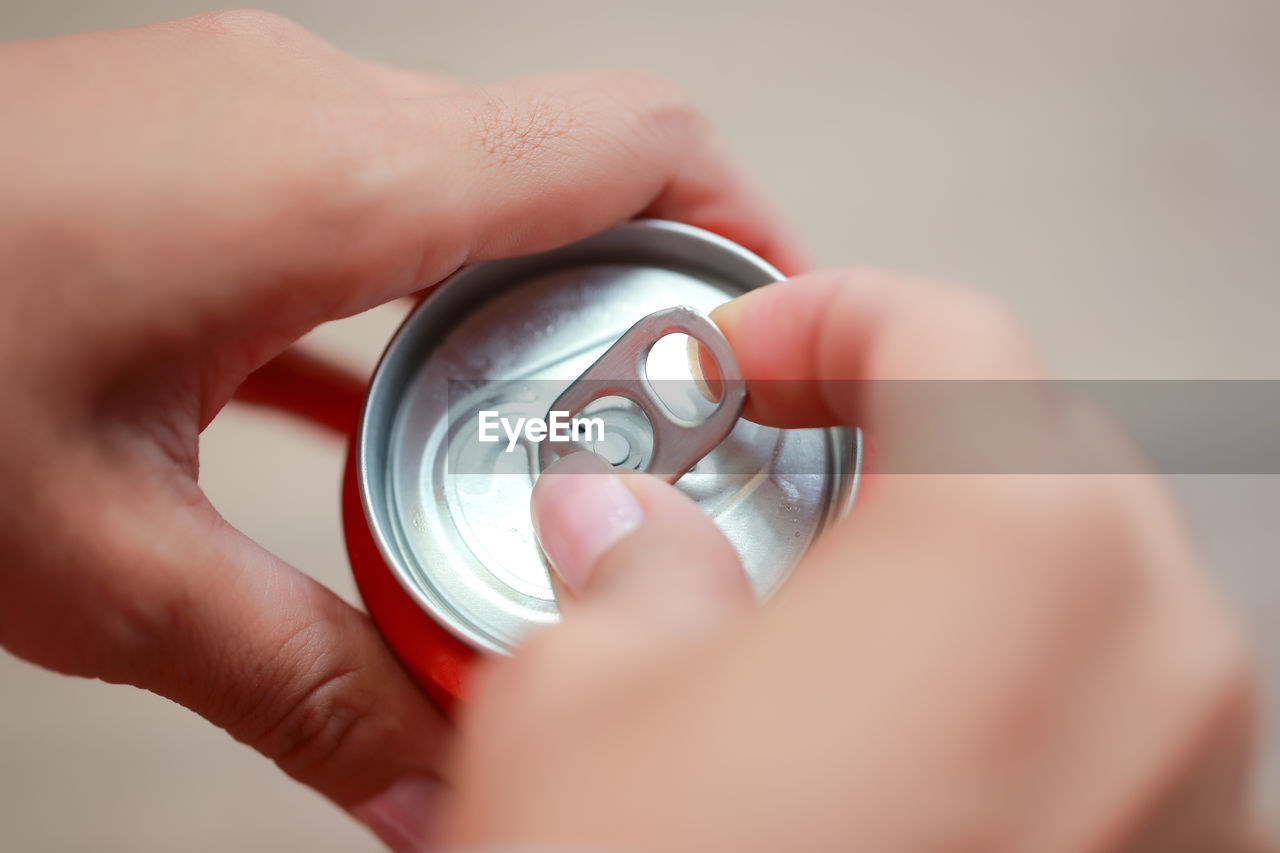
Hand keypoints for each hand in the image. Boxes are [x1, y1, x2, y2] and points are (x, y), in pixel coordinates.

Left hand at [0, 10, 800, 848]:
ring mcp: (253, 109)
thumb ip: (297, 678)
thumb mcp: (101, 560)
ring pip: (471, 184)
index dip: (744, 220)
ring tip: (533, 434)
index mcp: (328, 174)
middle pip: (570, 163)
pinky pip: (370, 202)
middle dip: (644, 291)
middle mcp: (309, 106)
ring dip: (522, 302)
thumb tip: (422, 785)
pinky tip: (398, 406)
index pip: (629, 140)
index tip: (788, 321)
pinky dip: (421, 295)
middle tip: (664, 426)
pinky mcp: (205, 140)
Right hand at [448, 270, 1261, 850]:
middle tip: (773, 463)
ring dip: (949, 562)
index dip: (818, 314)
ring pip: (1084, 586)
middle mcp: (1156, 664)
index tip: (745, 358)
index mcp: (1015, 557)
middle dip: (887, 430)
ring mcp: (1203, 793)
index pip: (944, 328)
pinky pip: (1109, 722)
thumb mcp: (575, 707)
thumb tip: (623, 533)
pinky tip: (884, 751)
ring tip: (815, 614)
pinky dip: (1005, 690)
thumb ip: (619, 573)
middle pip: (1029, 445)